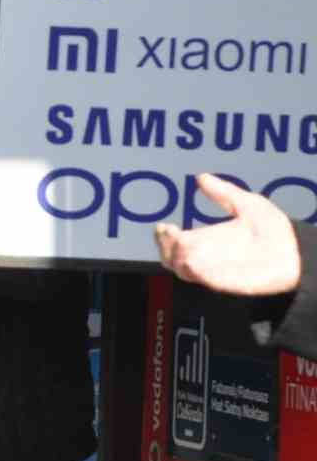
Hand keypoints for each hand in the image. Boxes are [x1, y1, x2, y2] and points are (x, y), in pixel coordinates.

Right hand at [155, 174, 301, 296]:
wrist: (298, 250)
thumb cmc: (274, 228)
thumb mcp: (247, 204)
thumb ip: (223, 192)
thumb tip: (201, 176)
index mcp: (206, 239)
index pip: (173, 242)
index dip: (163, 236)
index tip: (165, 226)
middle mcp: (207, 256)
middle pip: (171, 258)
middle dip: (164, 247)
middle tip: (169, 234)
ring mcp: (216, 271)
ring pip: (184, 271)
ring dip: (177, 259)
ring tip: (181, 244)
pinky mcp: (229, 283)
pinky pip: (207, 281)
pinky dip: (197, 273)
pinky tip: (192, 262)